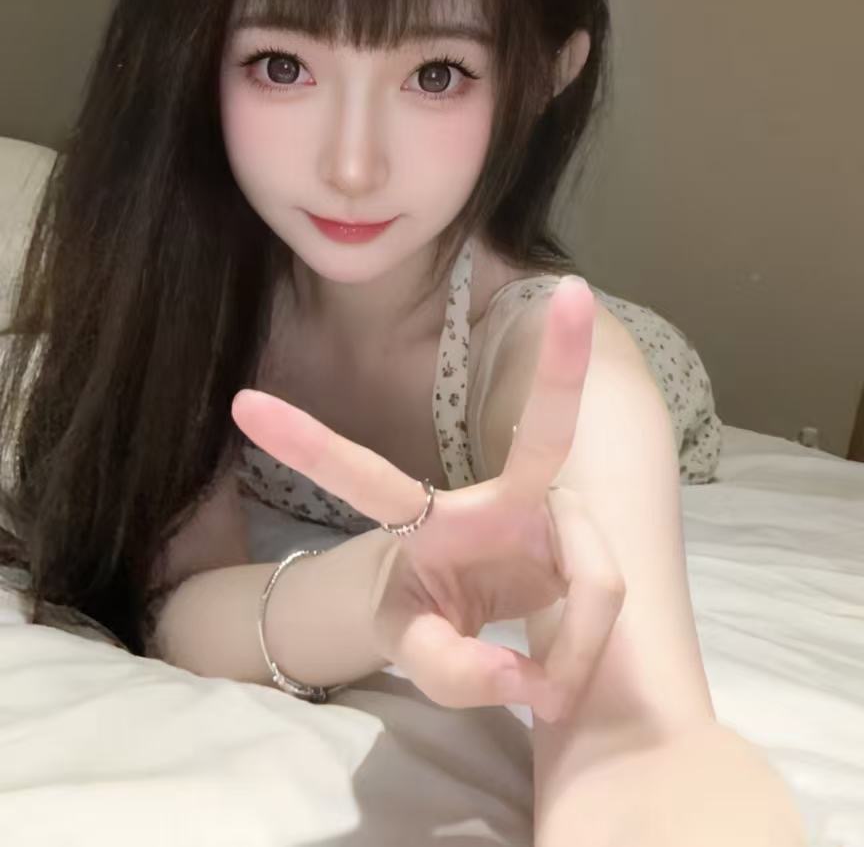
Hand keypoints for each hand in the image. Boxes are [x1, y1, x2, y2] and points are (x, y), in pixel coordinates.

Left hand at [231, 277, 624, 721]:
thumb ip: (450, 668)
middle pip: (546, 434)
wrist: (490, 622)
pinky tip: (558, 680)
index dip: (308, 444)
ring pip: (594, 574)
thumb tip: (525, 680)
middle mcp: (500, 498)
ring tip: (543, 694)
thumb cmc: (437, 620)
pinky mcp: (591, 537)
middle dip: (567, 367)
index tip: (243, 403)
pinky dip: (584, 649)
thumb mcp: (421, 649)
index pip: (364, 478)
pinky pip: (608, 592)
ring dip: (572, 649)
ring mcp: (555, 513)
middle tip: (580, 295)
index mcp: (427, 519)